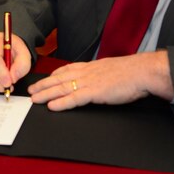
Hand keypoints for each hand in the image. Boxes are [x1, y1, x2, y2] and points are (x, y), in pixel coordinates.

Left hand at [28, 51, 173, 110]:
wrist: (142, 72)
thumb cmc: (132, 73)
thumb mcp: (112, 69)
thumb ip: (102, 74)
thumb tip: (100, 80)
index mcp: (91, 67)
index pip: (68, 69)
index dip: (54, 75)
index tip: (45, 78)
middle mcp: (87, 72)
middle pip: (59, 78)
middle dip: (44, 85)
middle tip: (31, 91)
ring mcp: (89, 82)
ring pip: (62, 88)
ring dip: (46, 94)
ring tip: (35, 99)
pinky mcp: (94, 93)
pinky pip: (73, 98)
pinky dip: (61, 103)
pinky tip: (51, 106)